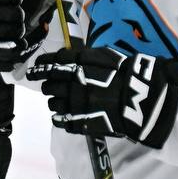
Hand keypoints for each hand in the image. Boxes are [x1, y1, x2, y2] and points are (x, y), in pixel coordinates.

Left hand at [27, 46, 177, 147]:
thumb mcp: (106, 56)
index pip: (51, 64)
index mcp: (78, 65)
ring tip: (59, 102)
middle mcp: (72, 83)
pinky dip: (59, 118)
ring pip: (53, 104)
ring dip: (54, 102)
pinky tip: (61, 117)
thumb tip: (67, 56)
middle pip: (49, 85)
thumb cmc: (128, 73)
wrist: (142, 98)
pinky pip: (61, 121)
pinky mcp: (81, 122)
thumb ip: (84, 57)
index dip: (41, 67)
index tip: (35, 69)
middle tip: (51, 86)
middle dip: (48, 85)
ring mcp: (76, 104)